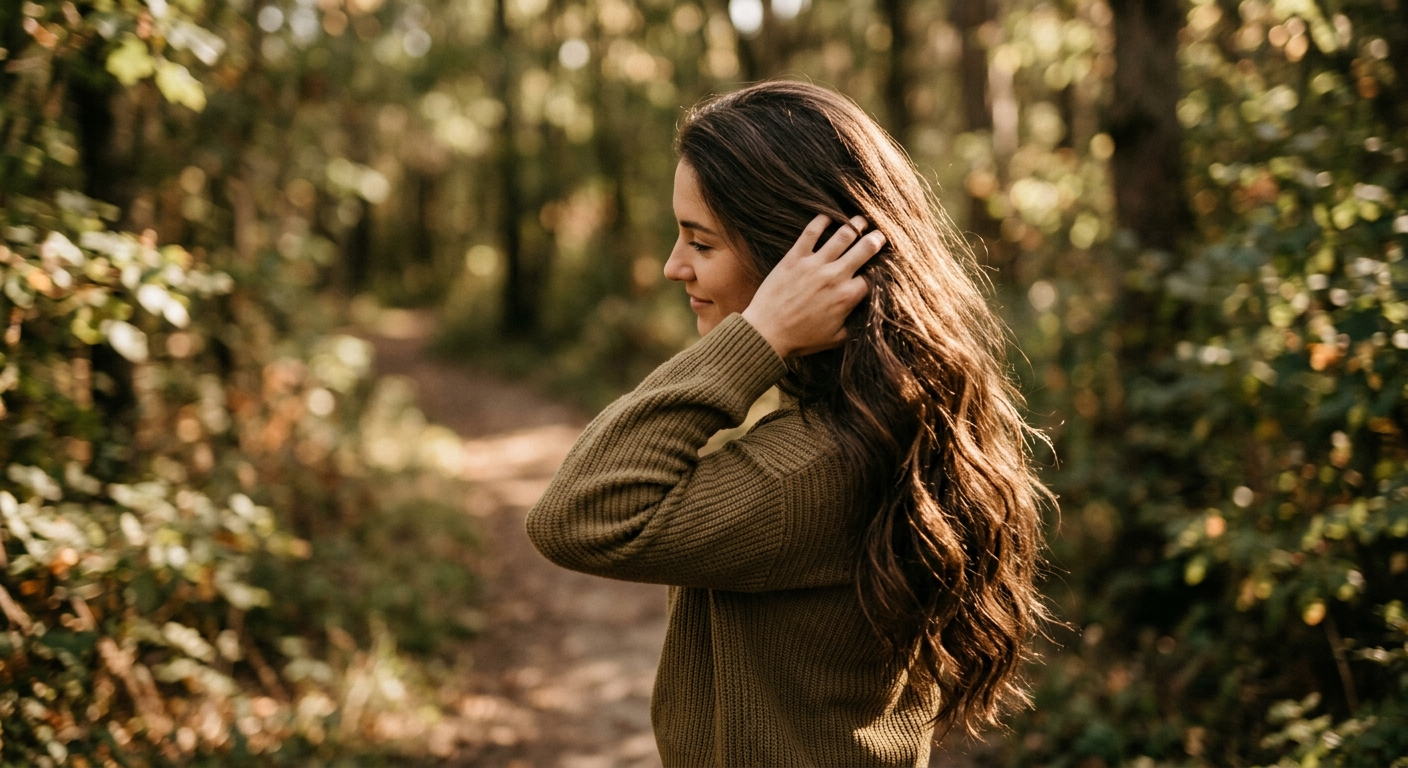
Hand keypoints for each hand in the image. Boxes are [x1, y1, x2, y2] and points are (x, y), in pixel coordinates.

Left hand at [741, 214, 884, 357]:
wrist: (766, 334)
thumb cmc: (801, 339)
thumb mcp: (835, 339)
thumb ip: (855, 326)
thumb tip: (868, 318)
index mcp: (847, 297)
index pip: (874, 276)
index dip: (881, 269)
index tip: (883, 265)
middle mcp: (835, 276)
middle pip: (865, 249)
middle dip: (876, 239)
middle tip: (879, 235)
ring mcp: (814, 264)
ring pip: (843, 234)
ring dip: (856, 224)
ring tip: (861, 221)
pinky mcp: (794, 257)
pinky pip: (811, 231)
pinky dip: (822, 220)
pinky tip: (829, 216)